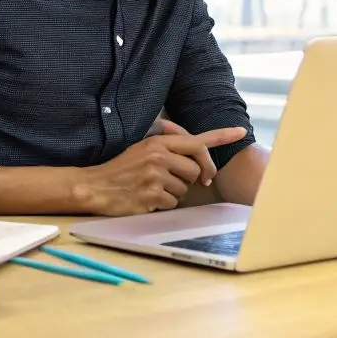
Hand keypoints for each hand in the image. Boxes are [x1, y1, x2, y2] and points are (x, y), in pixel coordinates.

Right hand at [76, 122, 246, 214]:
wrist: (95, 187)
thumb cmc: (121, 169)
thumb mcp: (143, 149)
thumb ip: (168, 149)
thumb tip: (196, 160)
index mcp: (159, 143)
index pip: (197, 140)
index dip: (222, 137)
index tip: (241, 132)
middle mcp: (160, 157)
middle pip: (195, 170)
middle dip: (188, 179)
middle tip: (169, 180)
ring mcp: (155, 176)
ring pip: (184, 189)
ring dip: (172, 193)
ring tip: (150, 188)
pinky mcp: (151, 196)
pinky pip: (172, 203)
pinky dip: (162, 204)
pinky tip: (146, 199)